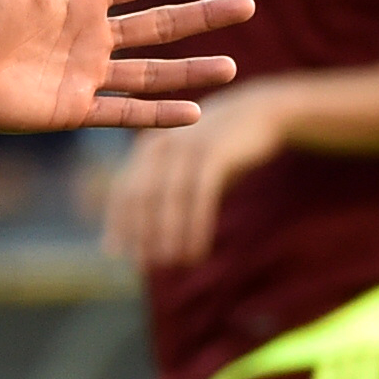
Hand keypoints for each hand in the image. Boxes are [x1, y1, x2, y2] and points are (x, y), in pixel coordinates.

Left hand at [0, 0, 247, 131]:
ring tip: (232, 66)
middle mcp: (90, 36)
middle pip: (161, 24)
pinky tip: (194, 112)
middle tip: (248, 5)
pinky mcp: (72, 108)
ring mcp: (84, 73)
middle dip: (204, 16)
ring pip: (151, 72)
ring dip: (191, 70)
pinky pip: (124, 112)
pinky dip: (158, 114)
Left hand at [102, 79, 288, 267]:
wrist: (259, 113)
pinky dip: (196, 225)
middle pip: (143, 196)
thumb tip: (133, 244)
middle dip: (143, 233)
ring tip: (174, 263)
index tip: (119, 256)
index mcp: (148, 150)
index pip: (124, 192)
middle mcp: (162, 144)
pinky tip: (197, 250)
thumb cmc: (217, 153)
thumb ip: (159, 201)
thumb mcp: (185, 172)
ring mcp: (188, 144)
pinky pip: (200, 194)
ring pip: (171, 197)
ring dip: (170, 234)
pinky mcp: (214, 150)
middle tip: (148, 265)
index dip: (119, 224)